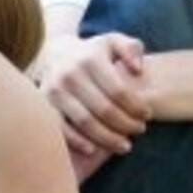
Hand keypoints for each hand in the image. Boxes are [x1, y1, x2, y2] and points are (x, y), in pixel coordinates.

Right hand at [38, 34, 150, 160]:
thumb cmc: (91, 54)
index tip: (147, 115)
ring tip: (125, 145)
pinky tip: (94, 150)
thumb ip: (131, 49)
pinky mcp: (44, 106)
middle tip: (139, 131)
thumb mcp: (112, 42)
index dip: (136, 107)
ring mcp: (55, 91)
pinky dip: (78, 142)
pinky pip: (62, 130)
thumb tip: (138, 70)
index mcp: (90, 59)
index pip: (119, 90)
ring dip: (108, 138)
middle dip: (126, 124)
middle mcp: (70, 74)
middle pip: (105, 109)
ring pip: (86, 123)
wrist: (53, 55)